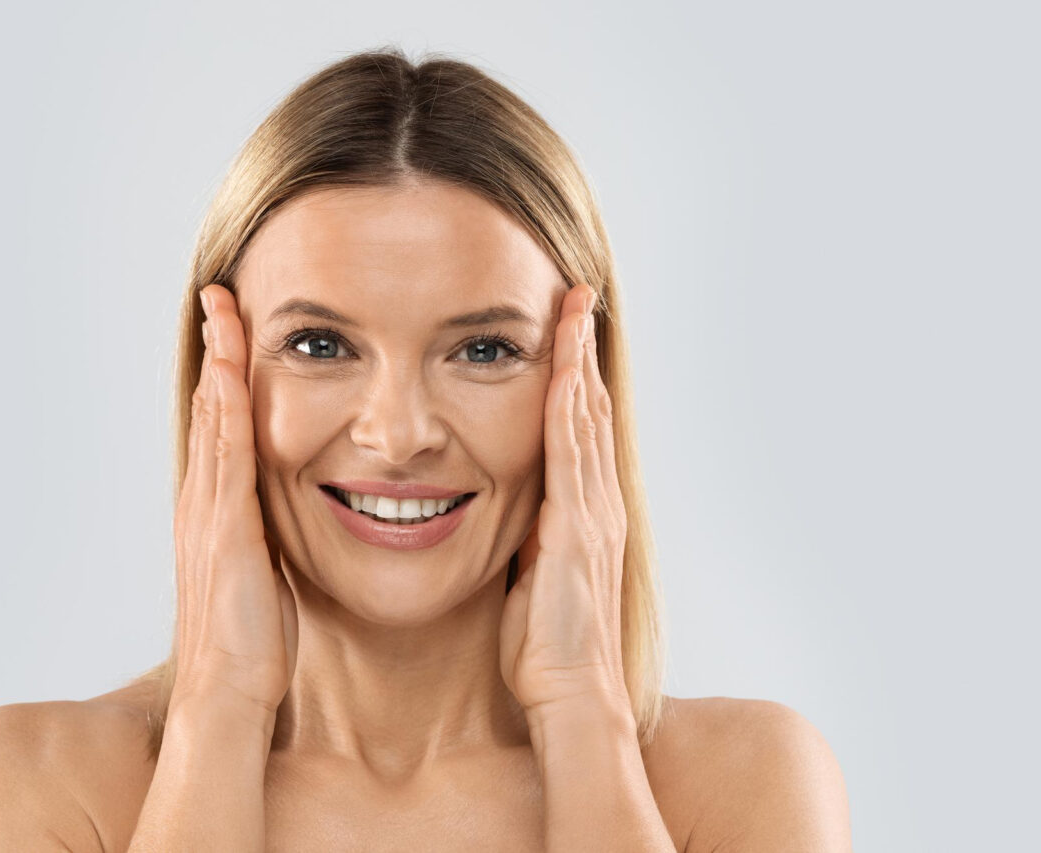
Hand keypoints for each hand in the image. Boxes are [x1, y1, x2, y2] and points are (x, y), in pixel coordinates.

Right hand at [169, 283, 297, 718]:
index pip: (220, 428)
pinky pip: (226, 454)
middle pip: (208, 409)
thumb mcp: (264, 579)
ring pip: (212, 419)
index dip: (224, 377)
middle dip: (215, 350)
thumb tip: (290, 523)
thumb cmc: (253, 646)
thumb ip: (269, 542)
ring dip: (216, 360)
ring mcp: (209, 512)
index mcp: (217, 513)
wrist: (229, 694)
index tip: (234, 333)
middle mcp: (205, 503)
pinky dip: (224, 406)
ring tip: (220, 310)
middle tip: (218, 297)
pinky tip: (228, 369)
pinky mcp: (225, 529)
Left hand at [499, 282, 630, 716]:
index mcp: (581, 517)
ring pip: (588, 422)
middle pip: (591, 412)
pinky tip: (567, 372)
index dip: (574, 378)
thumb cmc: (545, 652)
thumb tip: (509, 516)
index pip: (578, 431)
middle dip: (583, 352)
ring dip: (581, 363)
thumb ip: (527, 541)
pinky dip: (573, 410)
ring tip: (576, 310)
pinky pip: (573, 457)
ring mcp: (592, 516)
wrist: (570, 699)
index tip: (564, 332)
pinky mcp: (577, 532)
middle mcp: (595, 507)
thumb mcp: (531, 581)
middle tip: (578, 296)